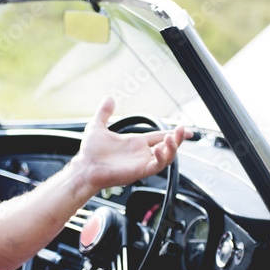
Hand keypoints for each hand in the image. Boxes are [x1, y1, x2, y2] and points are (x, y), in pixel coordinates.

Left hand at [74, 96, 190, 192]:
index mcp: (135, 143)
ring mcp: (141, 163)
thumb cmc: (90, 153)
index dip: (172, 133)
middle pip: (167, 147)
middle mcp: (141, 154)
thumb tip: (109, 98)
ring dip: (172, 147)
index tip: (185, 129)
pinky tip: (158, 148)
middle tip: (183, 131)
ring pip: (166, 157)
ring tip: (172, 137)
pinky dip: (161, 157)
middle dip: (178, 139)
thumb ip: (104, 112)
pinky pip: (157, 166)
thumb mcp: (97, 127)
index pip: (159, 137)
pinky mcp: (140, 171)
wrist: (84, 167)